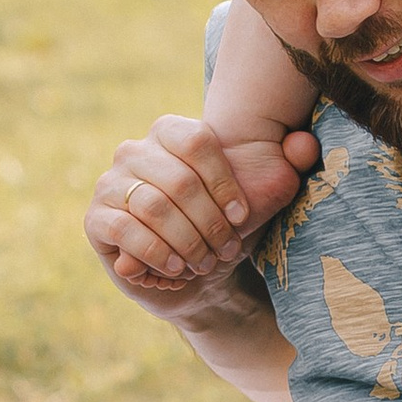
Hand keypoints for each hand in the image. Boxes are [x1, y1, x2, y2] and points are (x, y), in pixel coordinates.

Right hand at [85, 118, 316, 302]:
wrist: (200, 271)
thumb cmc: (231, 224)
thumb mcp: (268, 194)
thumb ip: (292, 161)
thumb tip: (305, 144)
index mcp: (172, 131)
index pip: (198, 142)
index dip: (224, 184)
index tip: (243, 217)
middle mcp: (135, 150)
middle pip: (179, 181)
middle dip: (210, 225)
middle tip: (226, 251)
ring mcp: (110, 183)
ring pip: (153, 207)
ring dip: (187, 242)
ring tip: (204, 263)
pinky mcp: (96, 219)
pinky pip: (123, 230)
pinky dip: (156, 253)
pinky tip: (176, 268)